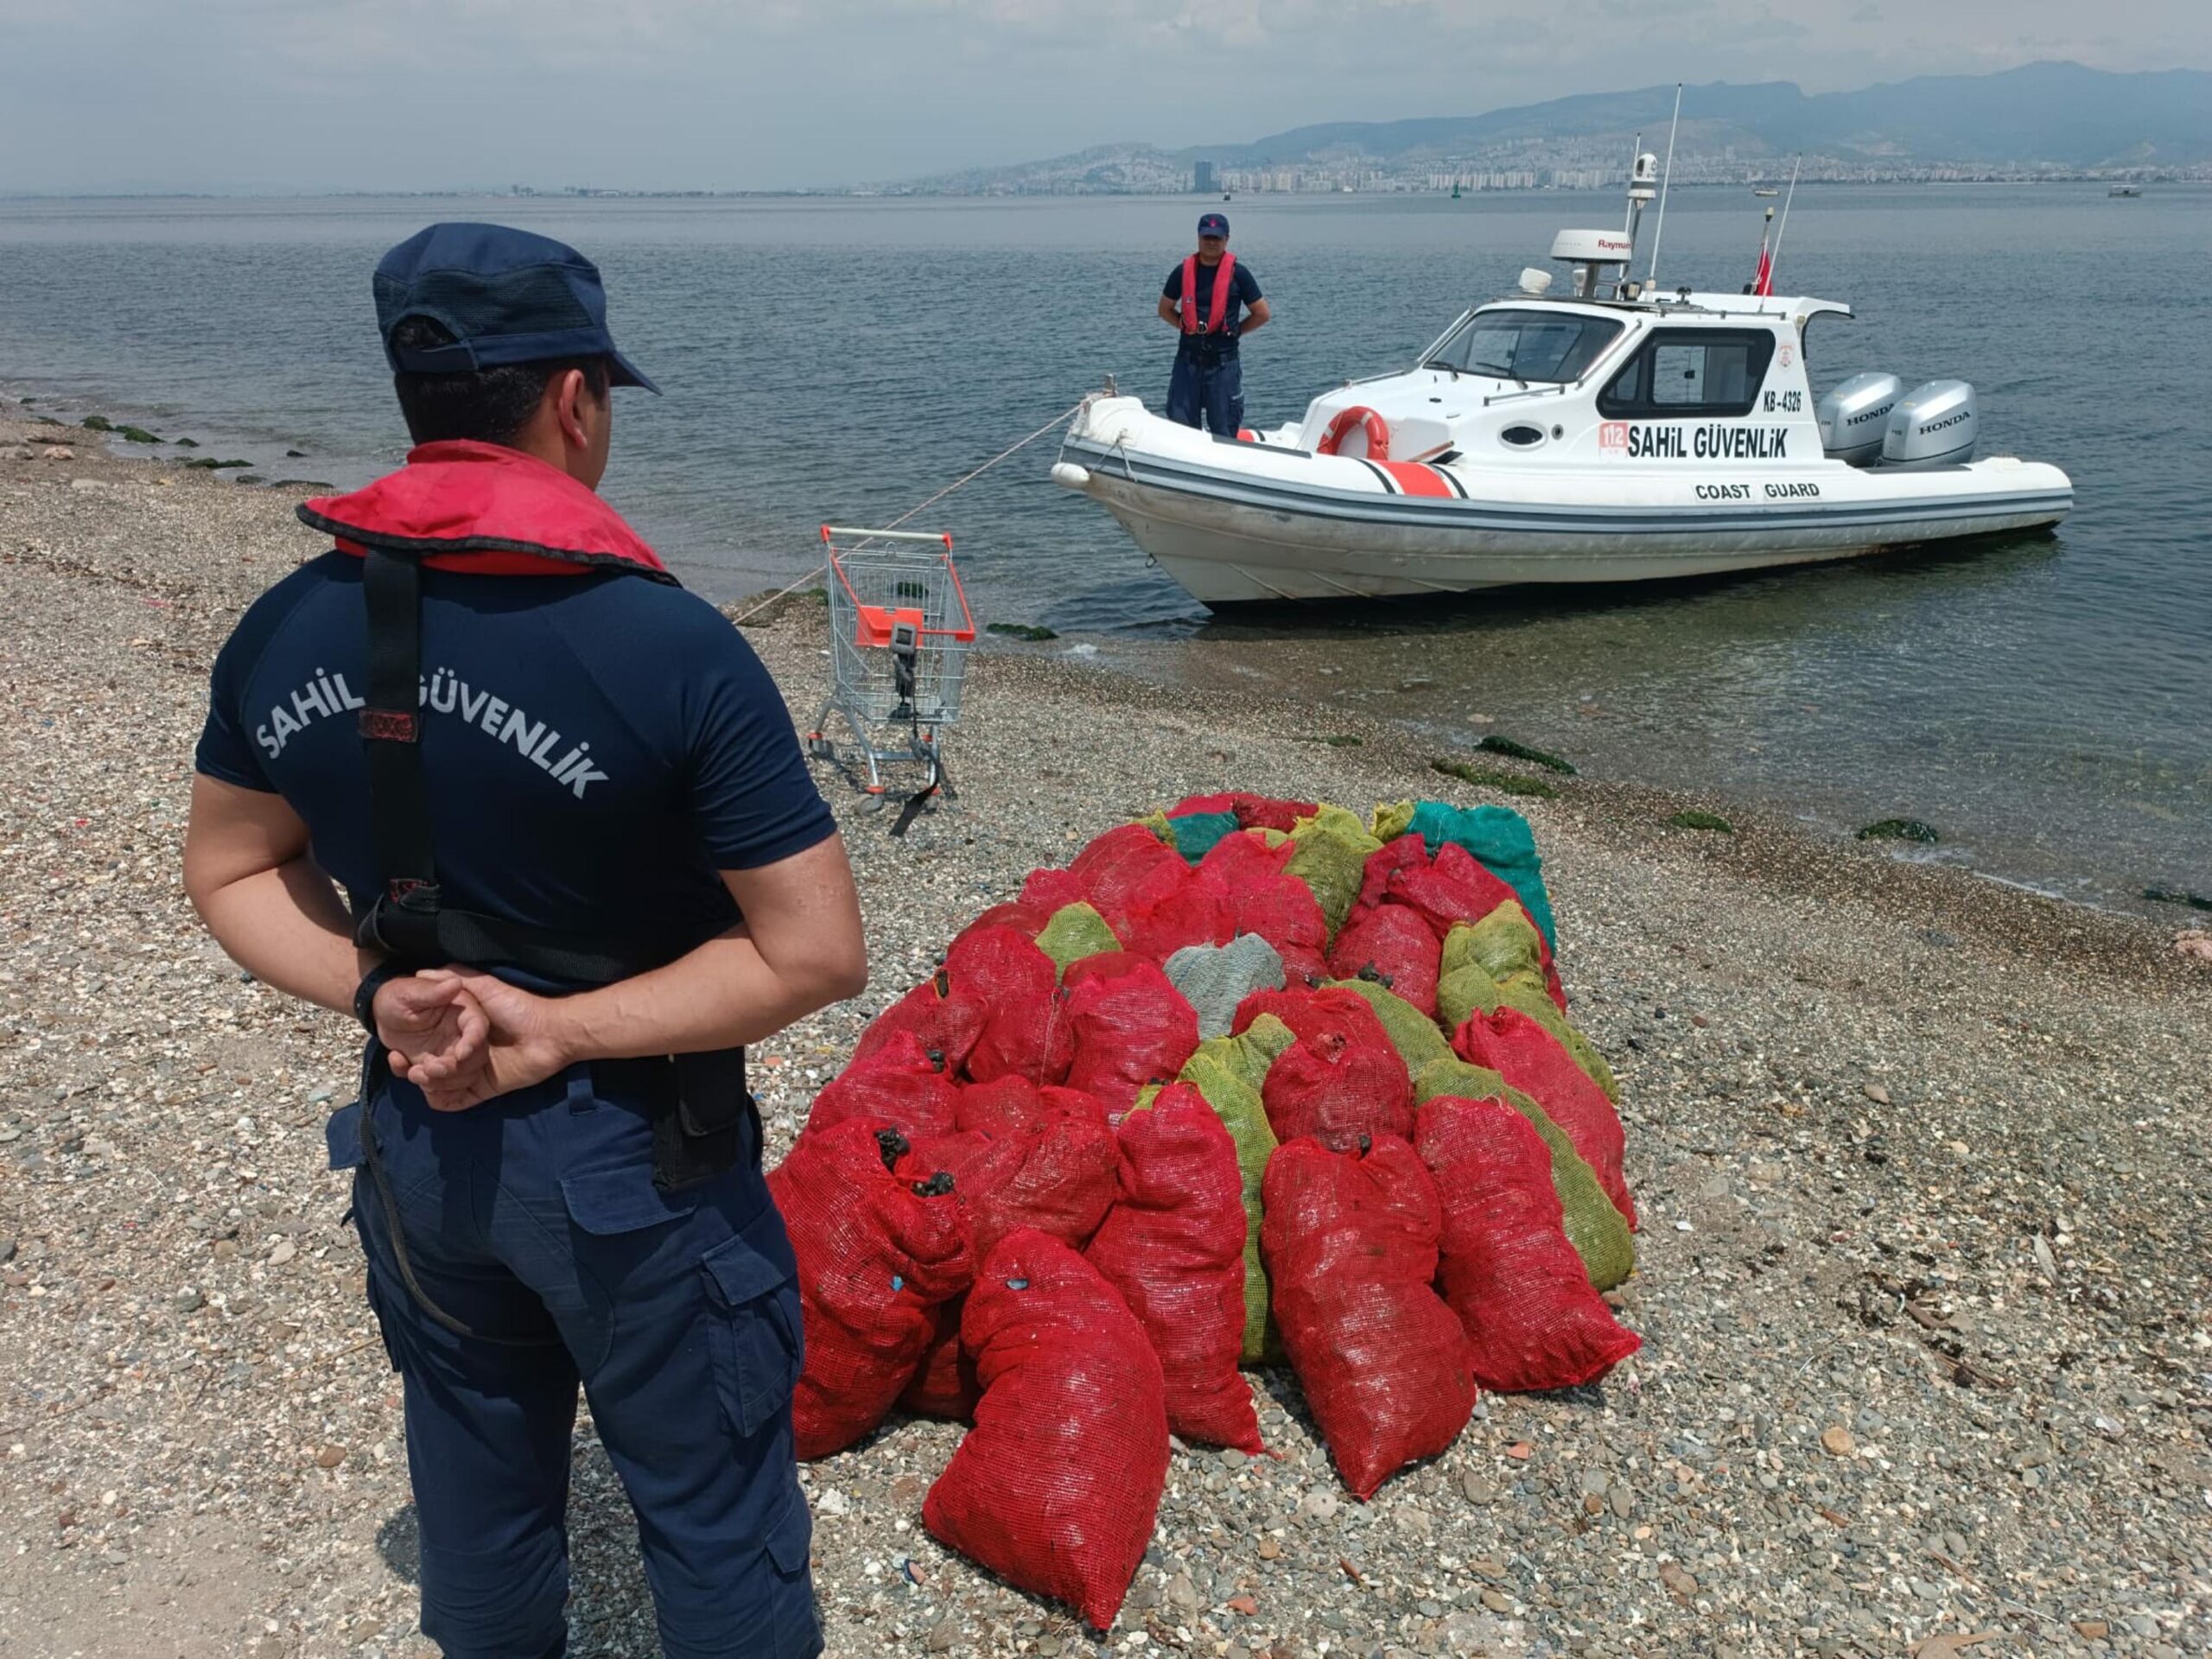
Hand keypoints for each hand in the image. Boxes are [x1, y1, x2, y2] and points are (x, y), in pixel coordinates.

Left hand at [375, 974, 488, 1089]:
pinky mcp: (434, 1065)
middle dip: (454, 1069)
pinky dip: (419, 1081)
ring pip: (460, 1076)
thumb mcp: (411, 992)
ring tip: (413, 1072)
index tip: (460, 1055)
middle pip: (475, 1058)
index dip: (474, 1042)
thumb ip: (432, 991)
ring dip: (439, 1081)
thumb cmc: (397, 995)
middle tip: (430, 1069)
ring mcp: (449, 1052)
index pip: (478, 1027)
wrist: (381, 1011)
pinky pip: (437, 1083)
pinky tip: (398, 1061)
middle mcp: (461, 1034)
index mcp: (462, 1011)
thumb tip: (456, 984)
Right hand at [410, 969, 575, 1111]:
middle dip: (417, 1069)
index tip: (395, 1050)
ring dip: (431, 1082)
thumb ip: (455, 979)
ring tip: (429, 1073)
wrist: (549, 1034)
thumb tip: (420, 973)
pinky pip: (455, 1102)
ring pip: (439, 1085)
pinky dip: (443, 1100)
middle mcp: (462, 1053)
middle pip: (428, 1068)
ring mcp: (472, 1072)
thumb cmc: (517, 1007)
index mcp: (459, 1032)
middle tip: (414, 1067)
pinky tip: (437, 1091)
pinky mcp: (483, 1089)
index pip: (426, 1045)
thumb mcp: (484, 987)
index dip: (408, 1049)